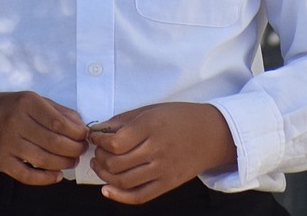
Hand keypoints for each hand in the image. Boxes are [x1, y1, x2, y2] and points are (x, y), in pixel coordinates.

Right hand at [0, 91, 88, 184]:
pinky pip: (27, 176)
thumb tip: (81, 125)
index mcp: (26, 103)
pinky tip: (57, 175)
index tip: (85, 136)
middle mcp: (16, 122)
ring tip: (72, 161)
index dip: (77, 133)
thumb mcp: (31, 100)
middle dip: (74, 149)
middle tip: (81, 150)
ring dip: (64, 164)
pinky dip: (46, 179)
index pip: (59, 123)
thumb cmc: (7, 107)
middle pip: (54, 142)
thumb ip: (57, 110)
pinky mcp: (1, 161)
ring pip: (44, 160)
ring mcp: (7, 144)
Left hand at [88, 102, 236, 203]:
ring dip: (104, 175)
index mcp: (151, 126)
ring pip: (124, 181)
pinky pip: (140, 196)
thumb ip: (124, 119)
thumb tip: (99, 130)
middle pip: (116, 163)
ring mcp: (163, 170)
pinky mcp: (168, 184)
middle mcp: (157, 150)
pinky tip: (107, 189)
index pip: (115, 142)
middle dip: (99, 157)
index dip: (99, 141)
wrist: (211, 134)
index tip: (94, 136)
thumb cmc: (180, 117)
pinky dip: (120, 197)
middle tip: (96, 151)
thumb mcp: (151, 109)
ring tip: (99, 165)